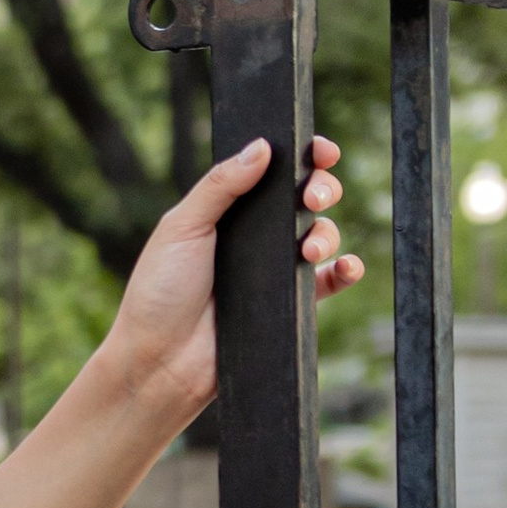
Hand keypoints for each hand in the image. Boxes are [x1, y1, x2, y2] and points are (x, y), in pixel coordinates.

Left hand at [102, 135, 364, 425]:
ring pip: (320, 234)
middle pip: (304, 197)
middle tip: (311, 198)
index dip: (300, 156)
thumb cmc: (159, 292)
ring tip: (310, 247)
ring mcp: (273, 268)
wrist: (163, 361)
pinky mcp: (288, 302)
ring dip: (327, 231)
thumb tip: (262, 146)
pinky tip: (347, 266)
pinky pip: (328, 281)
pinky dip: (346, 269)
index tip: (320, 150)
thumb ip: (220, 186)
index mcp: (226, 208)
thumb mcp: (182, 227)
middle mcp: (253, 234)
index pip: (270, 171)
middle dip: (320, 188)